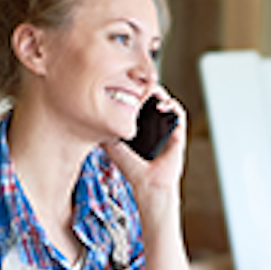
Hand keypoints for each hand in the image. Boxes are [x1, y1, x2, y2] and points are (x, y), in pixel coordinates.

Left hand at [101, 85, 186, 206]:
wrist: (148, 185)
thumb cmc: (134, 172)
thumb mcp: (114, 148)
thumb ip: (105, 134)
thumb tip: (90, 120)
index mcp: (144, 128)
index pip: (142, 103)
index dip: (136, 92)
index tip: (127, 86)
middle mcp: (157, 127)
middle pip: (155, 99)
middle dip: (147, 88)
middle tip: (138, 83)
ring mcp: (168, 130)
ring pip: (167, 102)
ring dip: (161, 93)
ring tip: (150, 91)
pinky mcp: (178, 135)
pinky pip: (179, 114)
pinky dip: (172, 106)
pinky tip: (161, 105)